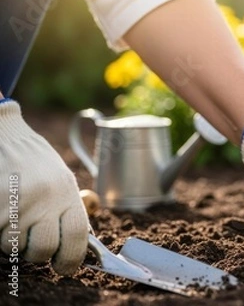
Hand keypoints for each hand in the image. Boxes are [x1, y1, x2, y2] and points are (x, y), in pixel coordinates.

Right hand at [0, 100, 88, 274]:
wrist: (4, 134)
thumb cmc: (33, 160)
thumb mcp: (61, 180)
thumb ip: (69, 209)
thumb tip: (78, 245)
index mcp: (67, 192)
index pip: (78, 237)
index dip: (72, 259)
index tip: (66, 267)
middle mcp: (46, 198)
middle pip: (44, 249)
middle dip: (38, 253)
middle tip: (33, 240)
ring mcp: (18, 201)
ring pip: (15, 246)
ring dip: (12, 240)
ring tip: (15, 216)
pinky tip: (3, 211)